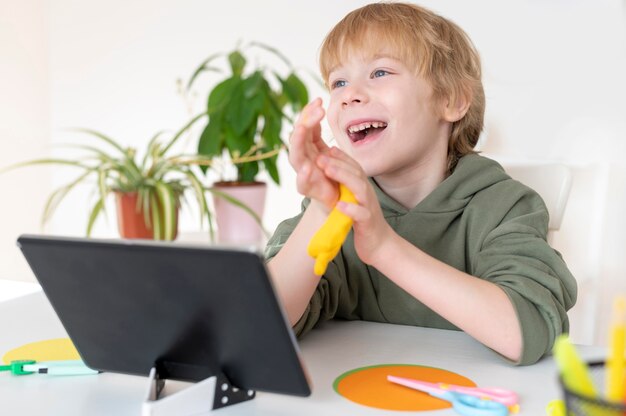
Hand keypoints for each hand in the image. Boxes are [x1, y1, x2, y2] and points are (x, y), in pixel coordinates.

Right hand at [288, 98, 337, 210]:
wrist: (335, 199)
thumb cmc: (330, 173)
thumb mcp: (325, 149)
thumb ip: (318, 133)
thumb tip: (317, 107)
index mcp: (307, 147)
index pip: (305, 127)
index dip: (309, 113)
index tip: (319, 100)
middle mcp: (302, 158)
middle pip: (298, 137)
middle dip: (305, 122)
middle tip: (316, 110)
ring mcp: (303, 173)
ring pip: (295, 156)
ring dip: (298, 141)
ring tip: (302, 128)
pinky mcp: (307, 189)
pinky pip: (302, 183)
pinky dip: (303, 176)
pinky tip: (308, 168)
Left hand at [316, 147, 392, 265]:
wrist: (380, 245)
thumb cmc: (363, 221)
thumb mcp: (354, 199)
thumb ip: (347, 185)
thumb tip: (333, 168)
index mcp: (362, 188)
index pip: (353, 167)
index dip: (341, 156)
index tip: (326, 147)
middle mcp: (367, 194)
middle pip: (355, 173)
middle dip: (338, 163)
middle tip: (320, 156)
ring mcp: (369, 207)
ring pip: (360, 188)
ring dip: (344, 177)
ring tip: (327, 170)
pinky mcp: (369, 223)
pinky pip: (361, 214)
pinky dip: (351, 209)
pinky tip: (339, 205)